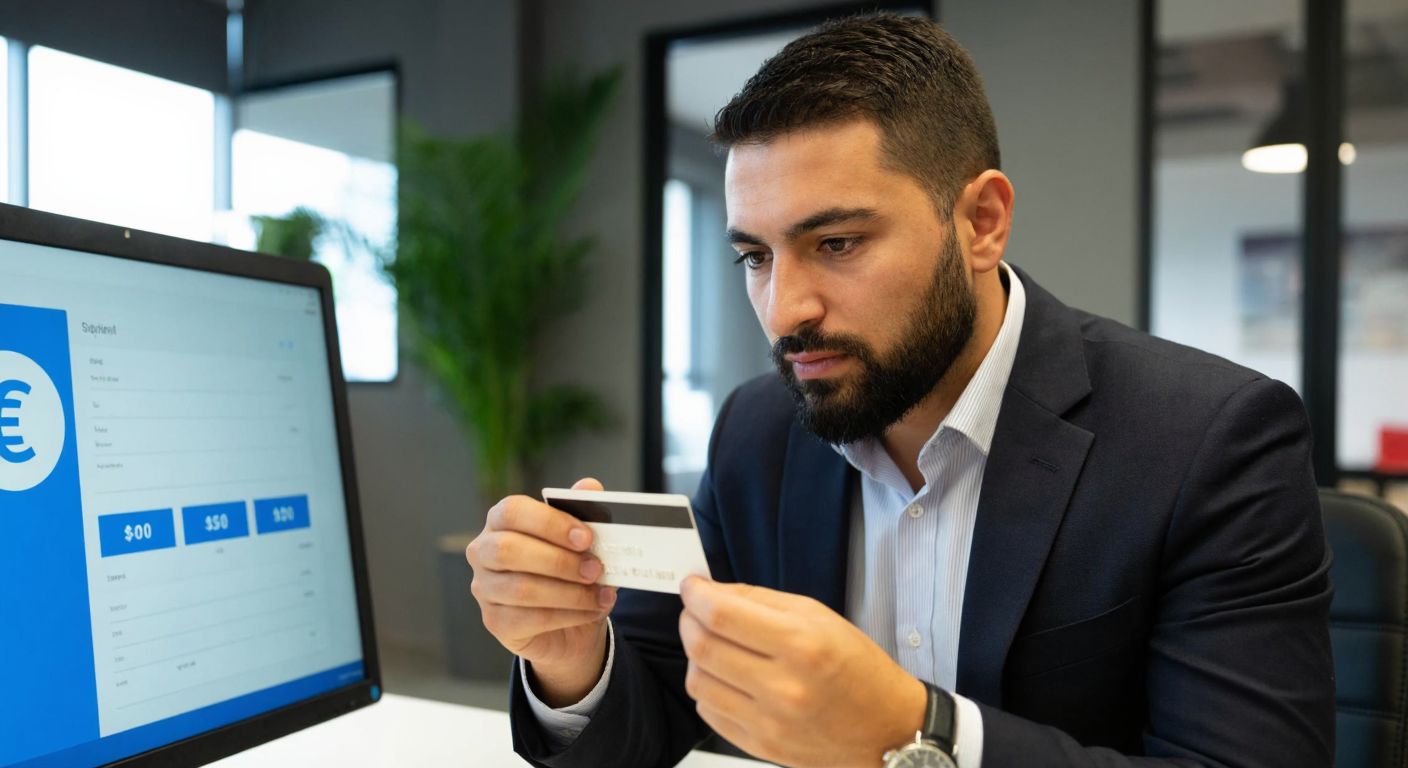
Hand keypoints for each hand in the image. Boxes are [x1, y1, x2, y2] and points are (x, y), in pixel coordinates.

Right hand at [465, 477, 617, 704]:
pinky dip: (568, 615)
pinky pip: (529, 619)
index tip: (586, 537)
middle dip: (558, 561)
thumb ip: (584, 511)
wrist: (570, 623)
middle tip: (595, 568)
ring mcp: (484, 588)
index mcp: (501, 520)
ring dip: (569, 592)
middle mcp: (484, 551)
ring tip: (600, 593)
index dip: (549, 523)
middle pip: (508, 550)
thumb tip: (590, 486)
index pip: (512, 511)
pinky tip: (591, 610)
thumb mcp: (582, 541)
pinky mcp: (495, 622)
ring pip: (521, 589)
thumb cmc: (570, 571)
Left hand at [679, 577, 925, 766]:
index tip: (692, 587)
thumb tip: (712, 592)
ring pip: (698, 682)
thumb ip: (761, 601)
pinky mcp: (761, 747)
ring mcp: (770, 723)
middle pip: (702, 647)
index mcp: (802, 645)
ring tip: (713, 645)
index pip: (721, 615)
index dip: (695, 595)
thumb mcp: (820, 617)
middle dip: (689, 620)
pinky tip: (726, 677)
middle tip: (696, 611)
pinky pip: (710, 713)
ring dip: (695, 656)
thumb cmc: (859, 669)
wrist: (887, 729)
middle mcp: (783, 688)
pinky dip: (708, 689)